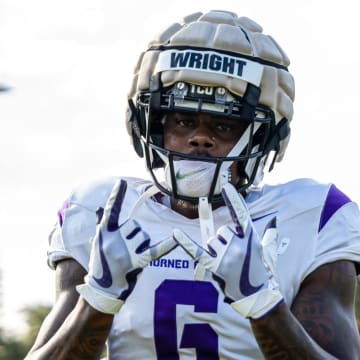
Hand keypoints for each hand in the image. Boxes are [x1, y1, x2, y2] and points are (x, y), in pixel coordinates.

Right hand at [77, 179, 176, 313]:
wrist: (101, 289)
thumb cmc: (100, 263)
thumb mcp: (98, 242)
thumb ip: (102, 223)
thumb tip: (100, 208)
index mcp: (104, 233)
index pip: (111, 210)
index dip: (116, 195)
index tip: (122, 182)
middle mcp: (114, 240)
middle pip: (135, 225)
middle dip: (134, 233)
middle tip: (126, 248)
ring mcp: (125, 252)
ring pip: (144, 235)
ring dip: (142, 243)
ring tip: (132, 255)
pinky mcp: (137, 263)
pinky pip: (155, 250)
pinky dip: (167, 244)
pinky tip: (177, 237)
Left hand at [173, 183, 282, 318]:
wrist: (258, 298)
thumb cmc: (263, 273)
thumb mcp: (269, 252)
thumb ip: (270, 234)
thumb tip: (275, 220)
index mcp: (251, 238)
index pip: (241, 214)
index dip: (233, 199)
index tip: (225, 186)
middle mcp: (238, 245)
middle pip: (222, 231)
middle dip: (225, 241)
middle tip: (235, 257)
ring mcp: (226, 256)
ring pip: (212, 241)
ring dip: (216, 250)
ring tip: (227, 264)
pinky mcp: (214, 267)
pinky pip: (197, 252)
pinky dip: (185, 243)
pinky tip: (175, 233)